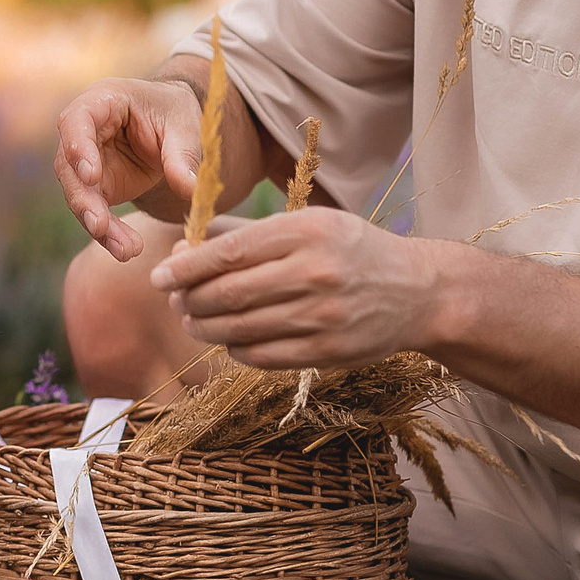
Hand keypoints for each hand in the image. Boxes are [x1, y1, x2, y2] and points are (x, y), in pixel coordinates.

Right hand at [52, 77, 204, 261]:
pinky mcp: (97, 188)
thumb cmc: (174, 112)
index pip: (77, 120)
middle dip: (85, 200)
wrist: (172, 126)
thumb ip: (184, 154)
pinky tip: (127, 250)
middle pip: (69, 166)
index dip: (78, 147)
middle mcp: (84, 132)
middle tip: (100, 226)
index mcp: (102, 101)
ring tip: (126, 249)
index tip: (91, 175)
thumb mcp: (186, 125)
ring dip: (99, 225)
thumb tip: (190, 188)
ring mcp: (86, 162)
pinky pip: (96, 213)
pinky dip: (110, 234)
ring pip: (80, 196)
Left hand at [148, 206, 443, 368]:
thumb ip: (246, 234)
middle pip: (228, 293)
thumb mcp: (307, 223)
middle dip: (190, 300)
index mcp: (307, 231)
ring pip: (240, 329)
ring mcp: (324, 316)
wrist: (419, 291)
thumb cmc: (350, 250)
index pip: (229, 253)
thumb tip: (184, 249)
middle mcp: (316, 273)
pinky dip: (235, 348)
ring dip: (205, 328)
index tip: (161, 276)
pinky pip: (262, 356)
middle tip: (174, 300)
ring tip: (193, 320)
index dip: (186, 268)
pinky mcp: (329, 352)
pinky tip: (229, 338)